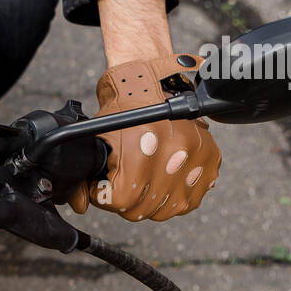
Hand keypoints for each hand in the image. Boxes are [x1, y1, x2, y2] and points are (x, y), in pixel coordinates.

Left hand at [67, 52, 220, 219]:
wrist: (152, 82)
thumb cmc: (121, 107)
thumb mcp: (96, 138)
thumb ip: (85, 176)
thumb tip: (80, 205)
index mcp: (143, 141)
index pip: (122, 198)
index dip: (106, 196)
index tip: (103, 186)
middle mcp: (175, 149)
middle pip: (144, 208)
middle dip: (126, 202)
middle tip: (121, 184)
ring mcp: (196, 154)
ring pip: (167, 209)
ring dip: (151, 202)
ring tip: (142, 182)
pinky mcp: (211, 158)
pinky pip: (190, 200)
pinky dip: (174, 198)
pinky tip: (162, 183)